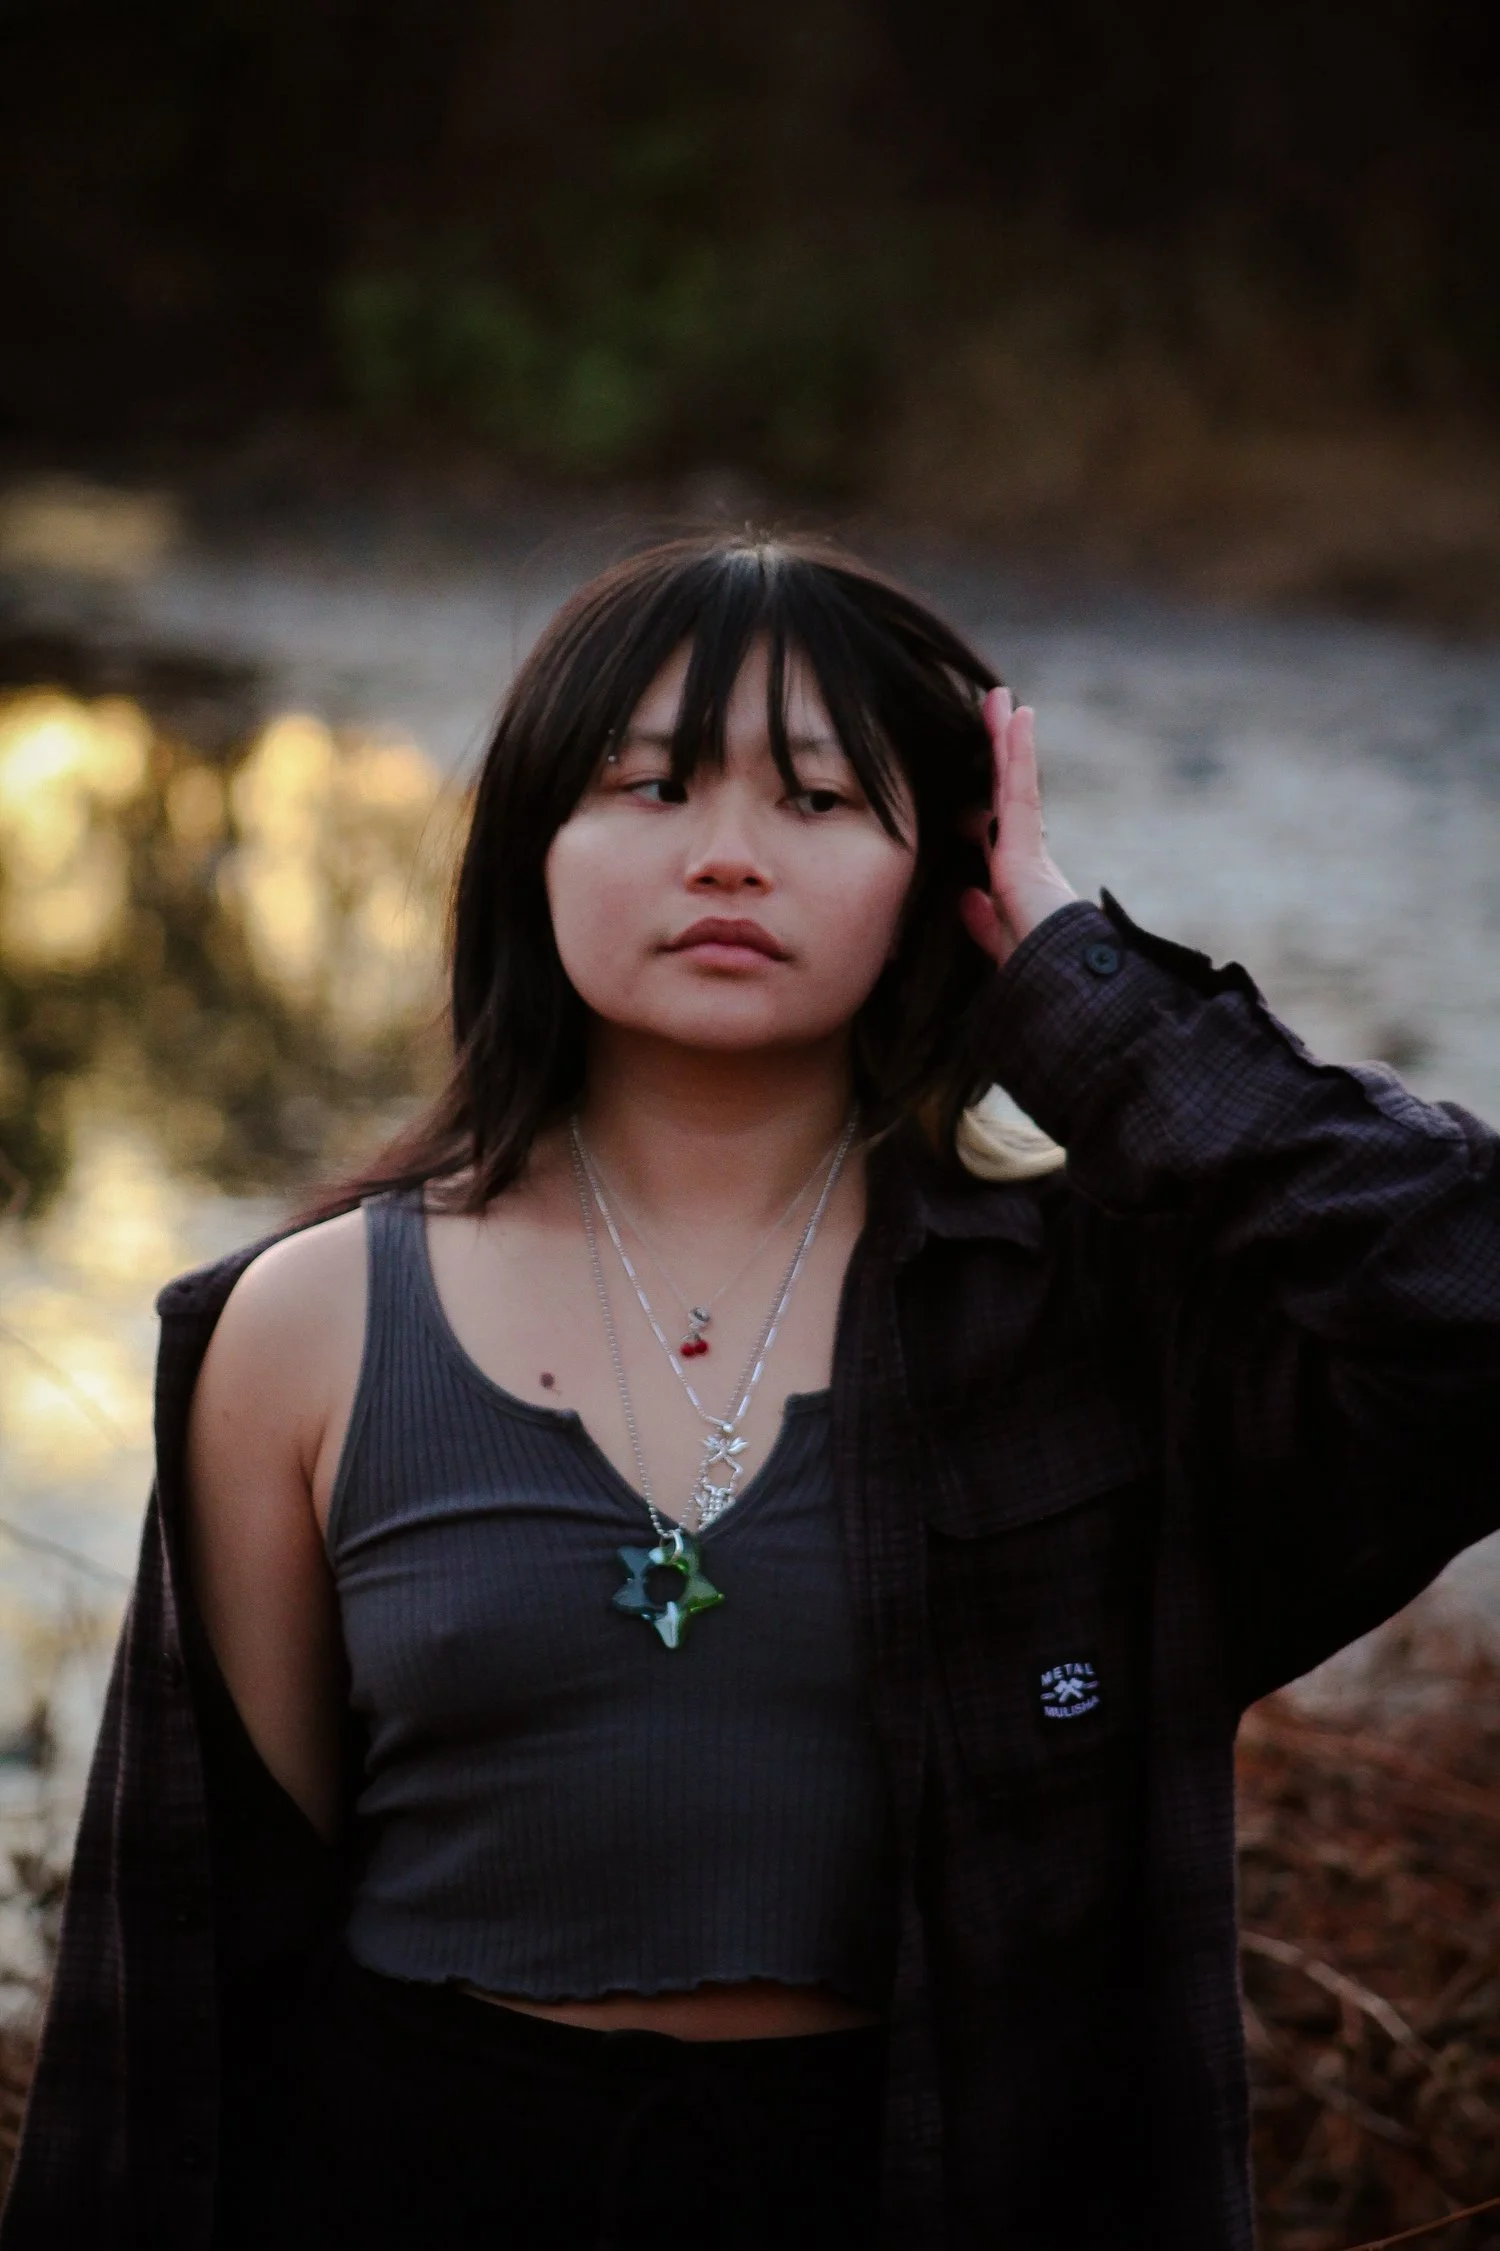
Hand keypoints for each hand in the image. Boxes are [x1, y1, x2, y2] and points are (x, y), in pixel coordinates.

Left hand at [959, 689, 1077, 968]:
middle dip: (997, 755)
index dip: (984, 797)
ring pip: (1013, 782)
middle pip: (1004, 794)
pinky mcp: (1028, 846)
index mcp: (1016, 882)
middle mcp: (1025, 858)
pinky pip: (1022, 788)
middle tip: (992, 713)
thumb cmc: (1038, 979)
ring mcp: (1029, 849)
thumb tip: (968, 896)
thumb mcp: (1003, 947)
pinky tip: (1017, 715)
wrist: (1064, 992)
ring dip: (1005, 739)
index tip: (973, 774)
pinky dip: (1018, 751)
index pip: (995, 827)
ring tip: (1000, 699)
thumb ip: (985, 924)